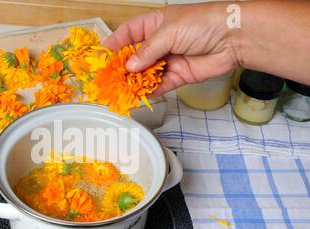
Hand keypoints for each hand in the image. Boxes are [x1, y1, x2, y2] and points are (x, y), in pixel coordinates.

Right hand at [103, 2, 238, 94]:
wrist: (233, 38)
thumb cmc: (202, 24)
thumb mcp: (168, 32)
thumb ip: (147, 51)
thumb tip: (129, 67)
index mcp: (155, 24)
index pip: (129, 33)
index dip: (115, 43)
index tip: (102, 56)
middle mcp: (160, 42)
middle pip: (135, 56)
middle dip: (123, 67)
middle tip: (109, 79)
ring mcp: (169, 60)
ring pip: (146, 73)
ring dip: (134, 82)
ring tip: (120, 91)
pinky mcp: (179, 76)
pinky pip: (160, 86)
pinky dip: (149, 92)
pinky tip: (138, 97)